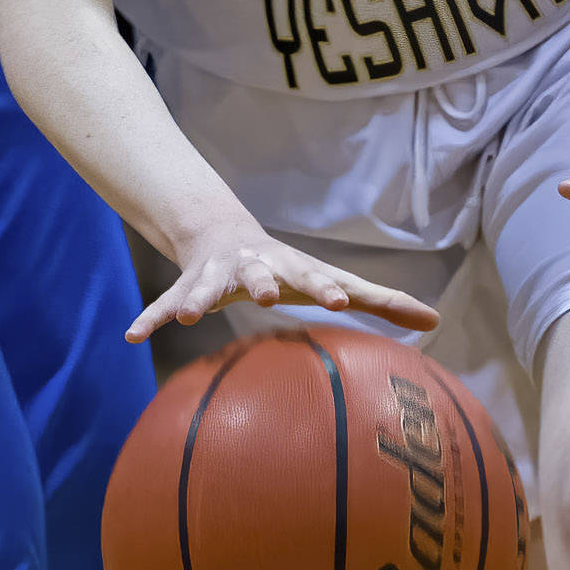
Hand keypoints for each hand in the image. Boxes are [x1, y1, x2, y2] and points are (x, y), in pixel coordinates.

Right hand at [131, 205, 436, 343]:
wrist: (225, 233)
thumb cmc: (292, 269)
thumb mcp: (335, 281)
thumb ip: (384, 301)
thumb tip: (438, 322)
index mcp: (294, 269)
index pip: (317, 278)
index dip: (328, 288)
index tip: (341, 302)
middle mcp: (256, 267)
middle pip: (260, 274)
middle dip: (261, 283)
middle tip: (264, 296)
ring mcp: (218, 275)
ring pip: (206, 286)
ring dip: (196, 298)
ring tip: (188, 316)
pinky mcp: (187, 285)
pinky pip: (163, 302)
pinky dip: (150, 317)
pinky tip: (131, 336)